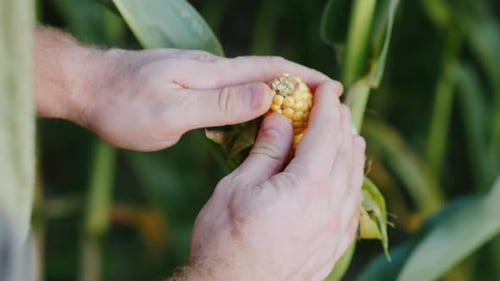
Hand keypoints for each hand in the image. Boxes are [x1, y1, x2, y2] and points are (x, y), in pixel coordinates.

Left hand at [75, 49, 329, 150]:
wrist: (86, 86)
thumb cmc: (122, 105)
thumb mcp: (169, 111)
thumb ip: (218, 104)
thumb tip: (266, 95)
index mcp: (212, 74)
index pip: (270, 70)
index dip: (305, 78)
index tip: (334, 90)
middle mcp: (211, 70)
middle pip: (266, 73)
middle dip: (300, 85)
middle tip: (328, 106)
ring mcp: (201, 77)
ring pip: (251, 83)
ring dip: (280, 95)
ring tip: (302, 116)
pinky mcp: (190, 86)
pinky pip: (232, 93)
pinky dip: (254, 104)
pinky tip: (258, 120)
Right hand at [185, 81, 365, 280]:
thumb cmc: (226, 240)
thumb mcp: (239, 186)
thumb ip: (267, 150)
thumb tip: (282, 117)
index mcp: (308, 186)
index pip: (326, 132)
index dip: (327, 105)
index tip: (326, 86)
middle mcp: (331, 206)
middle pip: (345, 152)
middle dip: (340, 123)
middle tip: (333, 105)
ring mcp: (336, 229)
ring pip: (354, 178)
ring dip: (350, 149)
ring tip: (348, 132)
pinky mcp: (334, 245)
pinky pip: (352, 203)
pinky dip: (351, 179)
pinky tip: (347, 175)